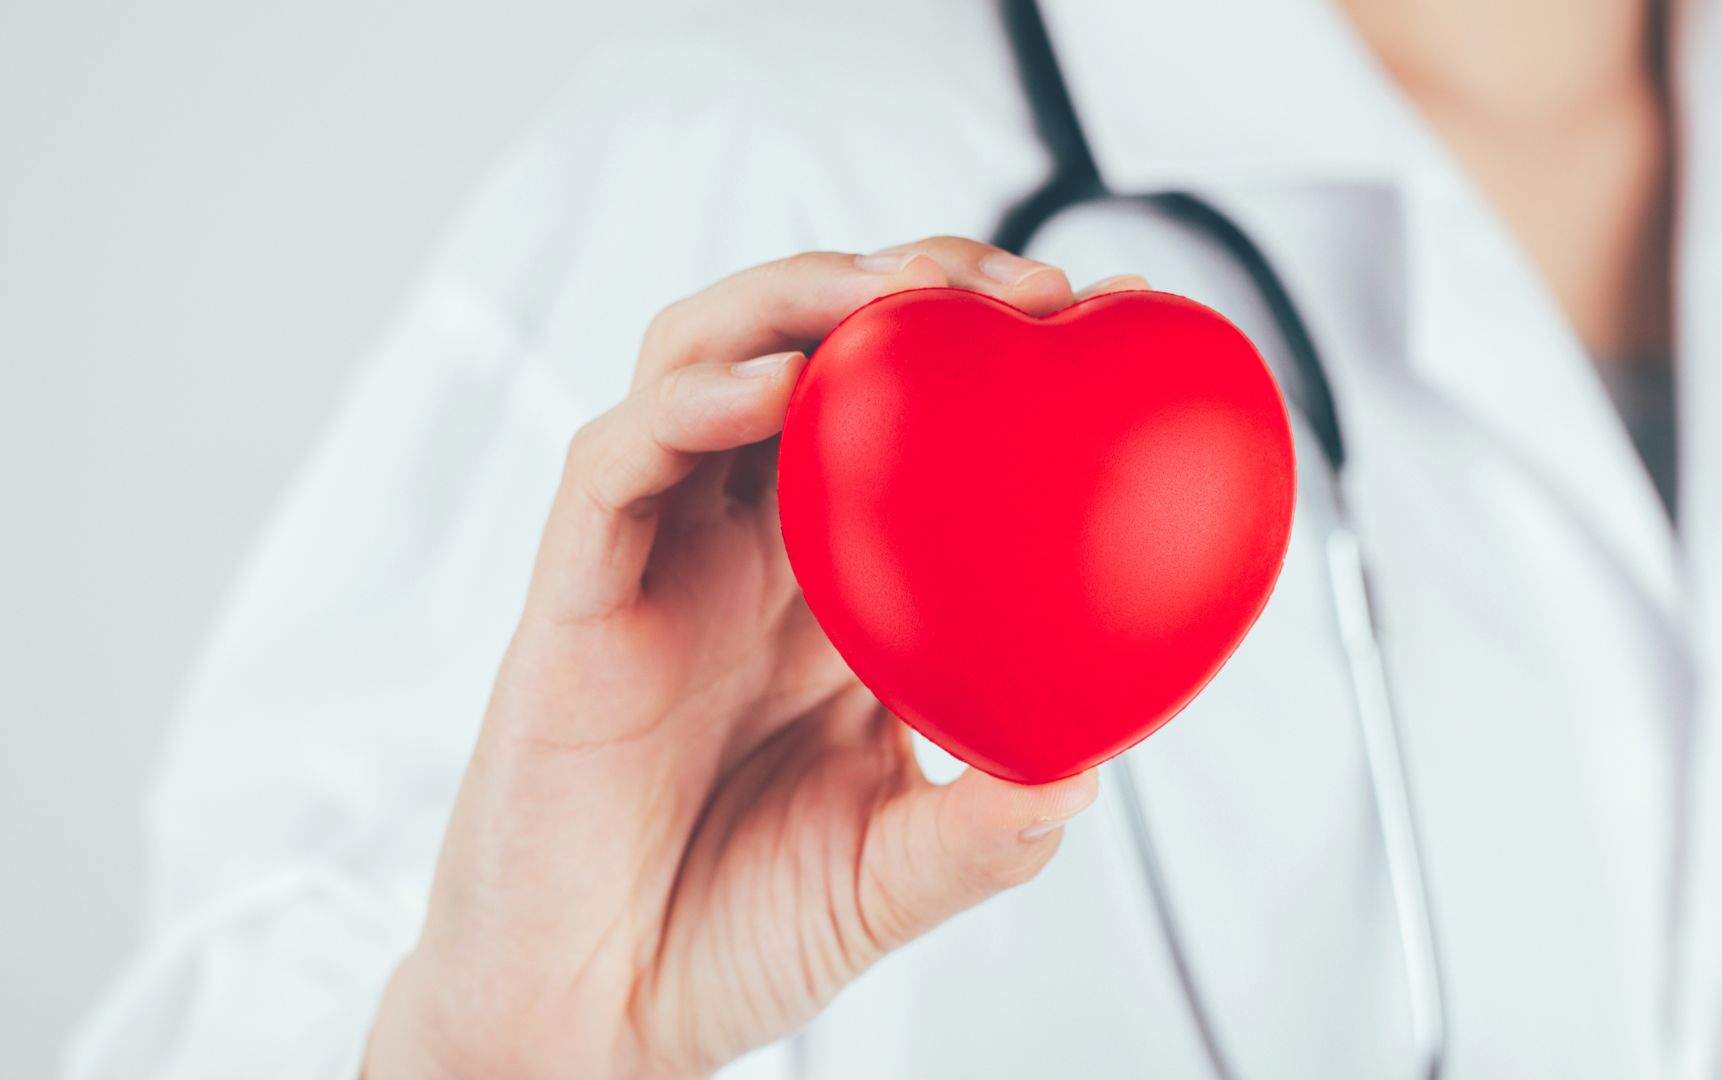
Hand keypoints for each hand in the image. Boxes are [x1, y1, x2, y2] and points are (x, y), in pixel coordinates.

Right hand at [363, 238, 1149, 1078]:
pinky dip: (691, 405)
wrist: (596, 1022)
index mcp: (825, 593)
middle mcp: (743, 552)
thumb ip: (987, 823)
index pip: (901, 421)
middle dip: (907, 285)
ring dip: (801, 300)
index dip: (987, 351)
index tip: (1105, 316)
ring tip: (902, 292)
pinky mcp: (575, 593)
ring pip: (702, 361)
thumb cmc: (732, 935)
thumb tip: (1091, 764)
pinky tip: (776, 388)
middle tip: (1022, 288)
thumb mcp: (895, 870)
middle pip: (808, 351)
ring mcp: (657, 560)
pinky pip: (617, 462)